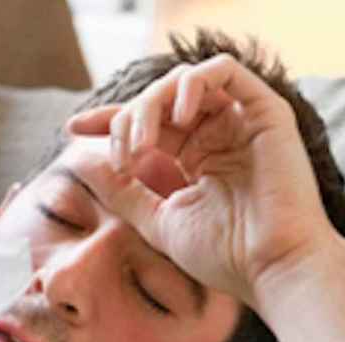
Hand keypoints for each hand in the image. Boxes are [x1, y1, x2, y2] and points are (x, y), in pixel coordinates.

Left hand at [66, 54, 339, 307]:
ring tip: (142, 145)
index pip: (146, 123)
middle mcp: (217, 135)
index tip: (73, 128)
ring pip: (183, 82)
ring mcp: (241, 121)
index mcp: (195, 157)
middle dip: (127, 120)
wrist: (271, 269)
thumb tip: (80, 160)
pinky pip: (225, 69)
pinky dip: (192, 83)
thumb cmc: (223, 254)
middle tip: (122, 157)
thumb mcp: (157, 220)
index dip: (109, 119)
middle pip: (158, 100)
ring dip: (151, 104)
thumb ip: (121, 190)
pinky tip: (177, 115)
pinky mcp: (266, 111)